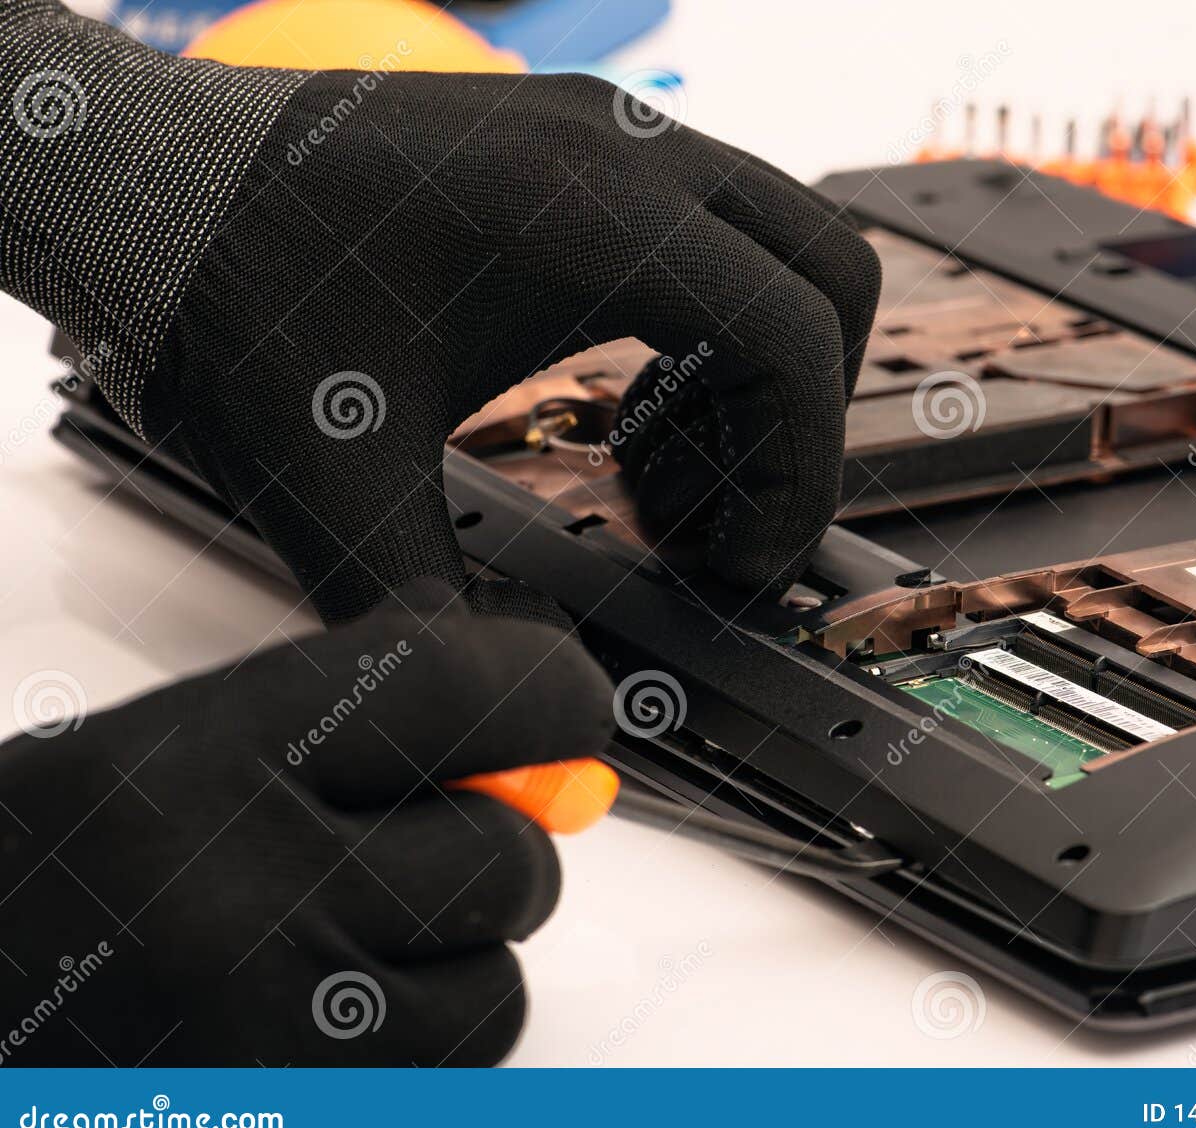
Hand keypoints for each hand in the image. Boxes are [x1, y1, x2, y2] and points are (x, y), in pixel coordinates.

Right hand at [0, 584, 611, 1064]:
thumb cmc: (31, 895)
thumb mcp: (151, 752)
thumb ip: (327, 694)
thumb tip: (476, 644)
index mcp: (200, 761)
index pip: (455, 687)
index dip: (548, 689)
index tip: (573, 704)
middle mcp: (241, 894)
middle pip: (509, 855)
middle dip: (492, 854)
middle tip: (416, 855)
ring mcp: (270, 1038)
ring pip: (498, 988)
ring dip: (454, 969)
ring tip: (343, 957)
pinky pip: (448, 1083)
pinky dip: (415, 1056)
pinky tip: (325, 1030)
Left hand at [139, 70, 880, 620]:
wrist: (156, 191)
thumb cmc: (235, 298)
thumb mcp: (336, 484)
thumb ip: (426, 616)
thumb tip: (506, 717)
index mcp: (588, 214)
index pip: (794, 333)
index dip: (800, 470)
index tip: (742, 561)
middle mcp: (625, 151)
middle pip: (831, 276)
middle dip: (803, 421)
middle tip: (719, 521)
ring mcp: (615, 135)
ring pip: (788, 250)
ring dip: (763, 379)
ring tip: (660, 476)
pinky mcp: (594, 149)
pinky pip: (724, 236)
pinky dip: (719, 333)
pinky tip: (632, 411)